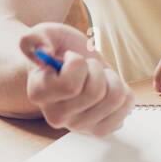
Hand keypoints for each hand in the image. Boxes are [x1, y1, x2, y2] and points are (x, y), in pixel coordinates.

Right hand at [17, 22, 132, 136]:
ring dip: (111, 78)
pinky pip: (126, 107)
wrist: (69, 62)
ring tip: (96, 76)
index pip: (70, 85)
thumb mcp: (45, 33)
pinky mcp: (100, 128)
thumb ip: (34, 37)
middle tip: (85, 67)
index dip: (77, 64)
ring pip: (115, 98)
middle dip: (96, 69)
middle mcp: (56, 116)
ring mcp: (79, 126)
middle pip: (95, 92)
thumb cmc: (57, 48)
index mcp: (38, 94)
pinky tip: (107, 89)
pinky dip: (123, 91)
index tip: (67, 57)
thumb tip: (43, 50)